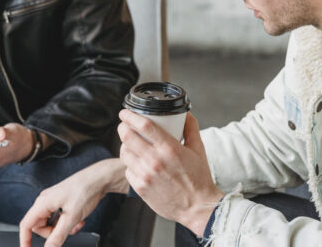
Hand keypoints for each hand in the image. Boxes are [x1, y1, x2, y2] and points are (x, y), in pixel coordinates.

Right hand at [19, 158, 127, 246]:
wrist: (98, 179)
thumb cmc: (84, 190)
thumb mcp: (71, 218)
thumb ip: (58, 236)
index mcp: (42, 203)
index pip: (26, 225)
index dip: (25, 240)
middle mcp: (45, 201)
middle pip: (40, 226)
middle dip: (52, 234)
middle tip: (65, 233)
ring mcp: (53, 201)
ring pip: (51, 223)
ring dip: (62, 229)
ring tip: (75, 225)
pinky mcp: (62, 201)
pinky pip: (59, 218)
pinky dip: (68, 222)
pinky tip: (78, 220)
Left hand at [118, 110, 223, 235]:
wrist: (197, 208)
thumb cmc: (199, 178)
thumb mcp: (198, 149)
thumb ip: (191, 128)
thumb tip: (185, 113)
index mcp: (169, 149)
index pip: (144, 126)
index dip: (130, 116)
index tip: (125, 112)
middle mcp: (155, 161)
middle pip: (127, 136)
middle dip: (122, 127)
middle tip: (124, 125)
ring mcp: (146, 175)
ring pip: (124, 153)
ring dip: (125, 145)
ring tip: (131, 144)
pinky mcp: (141, 188)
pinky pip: (128, 170)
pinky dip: (131, 164)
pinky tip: (138, 163)